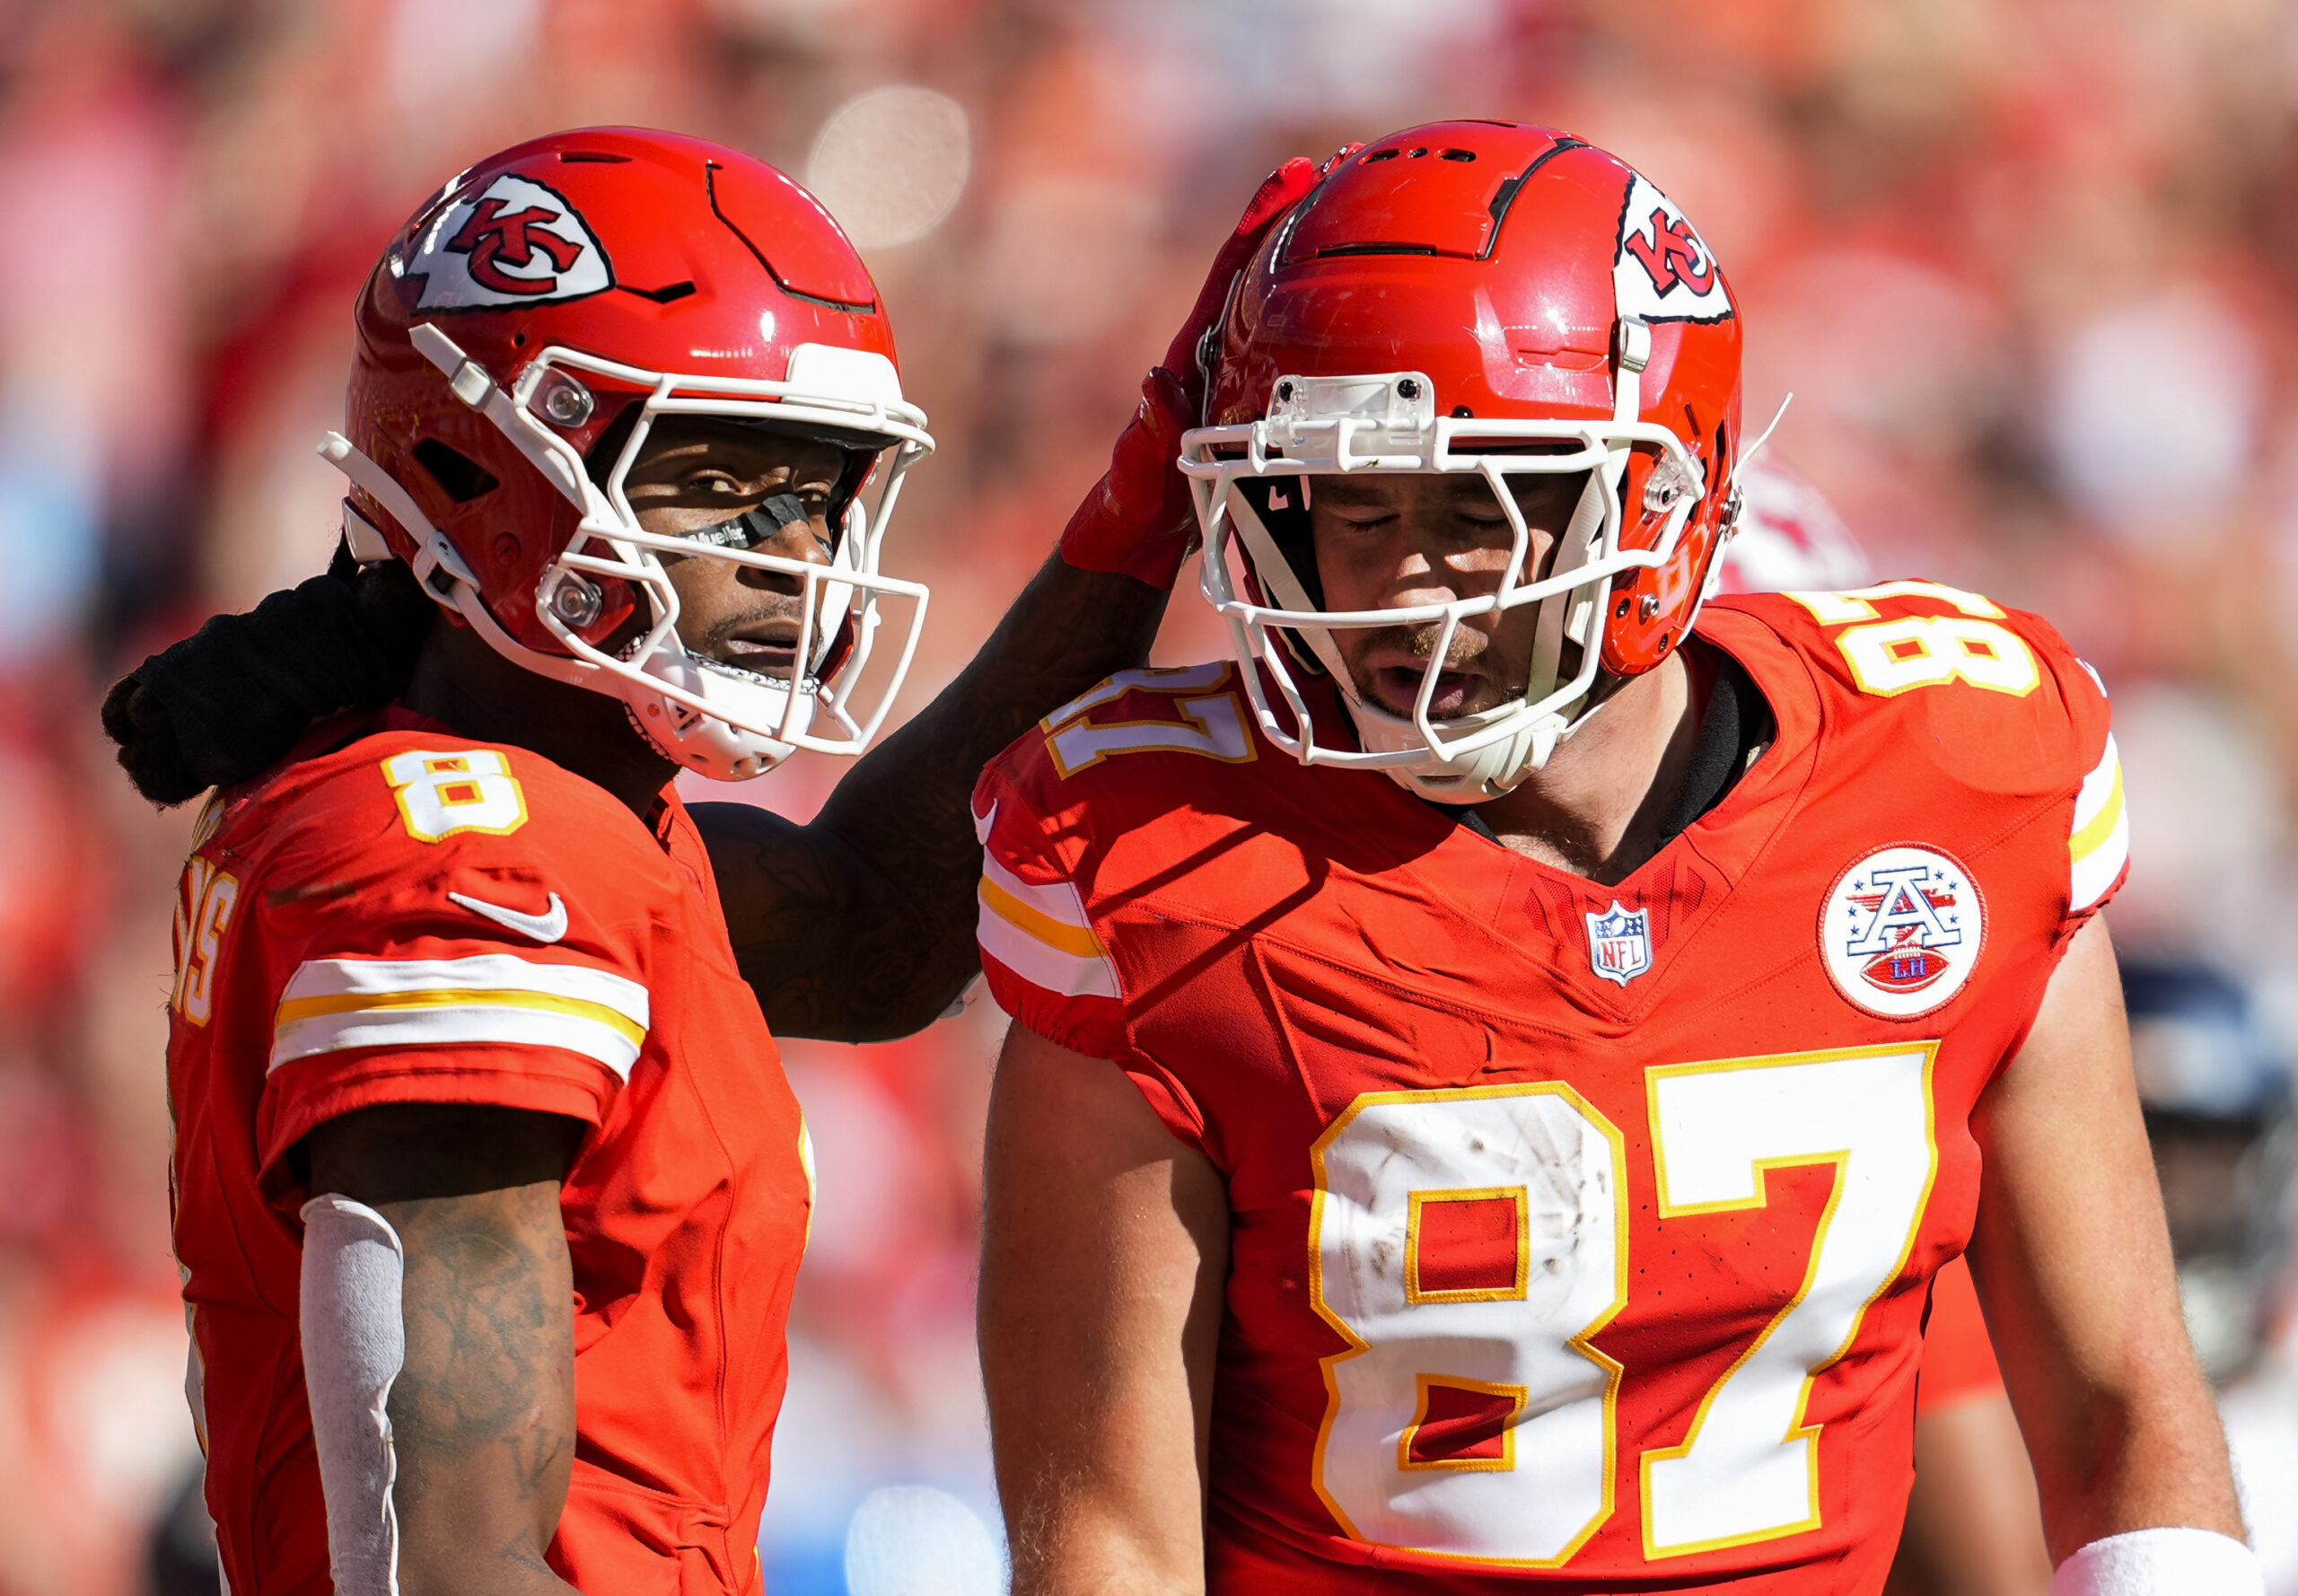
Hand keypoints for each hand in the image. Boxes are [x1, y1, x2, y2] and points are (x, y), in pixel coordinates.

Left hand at [1058, 155, 1331, 588]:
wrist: (1137, 537)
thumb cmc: (1132, 504)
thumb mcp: (1138, 469)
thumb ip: (1149, 429)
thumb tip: (1155, 382)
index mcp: (1189, 356)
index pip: (1228, 273)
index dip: (1259, 223)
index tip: (1294, 176)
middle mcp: (1213, 351)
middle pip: (1260, 269)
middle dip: (1299, 215)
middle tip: (1344, 165)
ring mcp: (1232, 371)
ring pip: (1281, 303)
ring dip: (1317, 259)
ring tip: (1363, 213)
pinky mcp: (1249, 397)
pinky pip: (1293, 345)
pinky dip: (1325, 319)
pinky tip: (1363, 310)